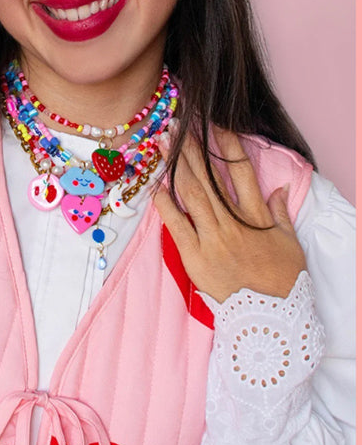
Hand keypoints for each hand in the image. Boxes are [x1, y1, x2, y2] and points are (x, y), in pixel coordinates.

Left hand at [154, 126, 305, 302]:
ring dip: (175, 165)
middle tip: (177, 125)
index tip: (214, 124)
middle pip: (208, 176)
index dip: (227, 144)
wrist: (269, 320)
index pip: (241, 170)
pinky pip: (175, 224)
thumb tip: (277, 189)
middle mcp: (232, 223)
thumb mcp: (290, 244)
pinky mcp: (194, 256)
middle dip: (191, 148)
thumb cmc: (281, 282)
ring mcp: (211, 238)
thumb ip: (281, 214)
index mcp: (257, 216)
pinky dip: (164, 203)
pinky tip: (155, 184)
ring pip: (190, 193)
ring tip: (162, 142)